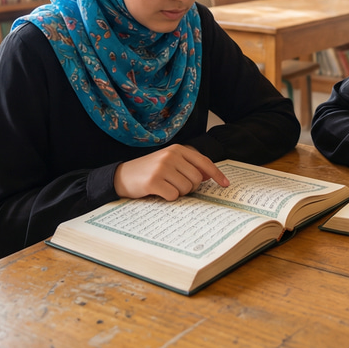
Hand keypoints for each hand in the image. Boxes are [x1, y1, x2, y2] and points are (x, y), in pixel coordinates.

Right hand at [114, 144, 230, 200]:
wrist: (122, 175)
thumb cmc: (149, 171)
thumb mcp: (170, 163)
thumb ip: (188, 166)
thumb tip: (209, 175)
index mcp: (178, 149)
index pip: (204, 162)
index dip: (217, 174)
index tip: (226, 184)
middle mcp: (171, 155)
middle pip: (197, 179)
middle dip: (190, 187)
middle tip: (176, 186)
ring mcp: (162, 167)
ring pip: (186, 189)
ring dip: (179, 193)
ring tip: (165, 187)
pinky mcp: (154, 181)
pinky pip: (173, 196)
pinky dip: (168, 198)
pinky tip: (158, 192)